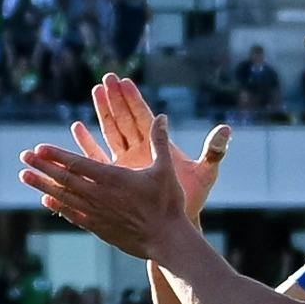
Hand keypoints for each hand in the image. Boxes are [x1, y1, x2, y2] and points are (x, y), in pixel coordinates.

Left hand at [18, 109, 222, 259]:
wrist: (165, 240)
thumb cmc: (167, 204)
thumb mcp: (165, 169)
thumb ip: (160, 142)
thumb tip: (161, 116)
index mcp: (112, 178)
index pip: (77, 163)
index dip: (56, 155)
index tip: (39, 148)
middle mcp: (98, 195)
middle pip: (64, 178)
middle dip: (42, 166)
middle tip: (23, 156)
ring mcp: (95, 213)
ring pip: (63, 196)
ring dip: (42, 185)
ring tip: (24, 175)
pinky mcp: (97, 227)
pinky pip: (72, 215)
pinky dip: (57, 206)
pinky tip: (45, 200)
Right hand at [88, 74, 231, 220]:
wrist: (173, 226)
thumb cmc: (191, 200)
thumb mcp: (204, 174)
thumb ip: (213, 151)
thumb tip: (226, 129)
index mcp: (159, 147)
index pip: (143, 116)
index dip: (134, 99)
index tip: (124, 81)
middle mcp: (141, 151)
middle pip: (126, 119)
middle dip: (116, 98)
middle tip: (106, 78)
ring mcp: (126, 164)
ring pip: (111, 133)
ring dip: (103, 112)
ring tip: (95, 91)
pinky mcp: (114, 177)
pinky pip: (98, 157)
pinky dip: (88, 143)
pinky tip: (78, 127)